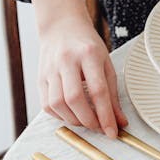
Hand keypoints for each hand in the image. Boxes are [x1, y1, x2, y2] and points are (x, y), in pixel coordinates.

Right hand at [31, 0, 127, 137]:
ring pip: (58, 104)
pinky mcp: (40, 77)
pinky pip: (47, 105)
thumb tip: (120, 122)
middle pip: (75, 99)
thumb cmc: (87, 45)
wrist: (61, 27)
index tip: (112, 132)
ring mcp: (50, 69)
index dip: (106, 116)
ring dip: (74, 120)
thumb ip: (113, 94)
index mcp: (89, 54)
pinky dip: (60, 116)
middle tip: (99, 128)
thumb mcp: (105, 63)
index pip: (98, 90)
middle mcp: (67, 60)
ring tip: (86, 121)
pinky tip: (71, 114)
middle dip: (89, 121)